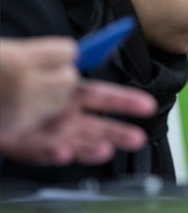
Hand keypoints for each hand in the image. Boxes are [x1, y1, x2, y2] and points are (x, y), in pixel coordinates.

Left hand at [0, 37, 156, 164]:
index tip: (147, 103)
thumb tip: (77, 65)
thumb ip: (58, 61)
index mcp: (59, 80)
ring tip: (111, 149)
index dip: (124, 98)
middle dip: (119, 124)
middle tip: (141, 131)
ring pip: (72, 138)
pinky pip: (39, 151)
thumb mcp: (27, 58)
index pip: (99, 90)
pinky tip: (63, 152)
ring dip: (93, 145)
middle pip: (92, 116)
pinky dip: (52, 154)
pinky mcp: (15, 142)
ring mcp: (35, 125)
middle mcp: (51, 104)